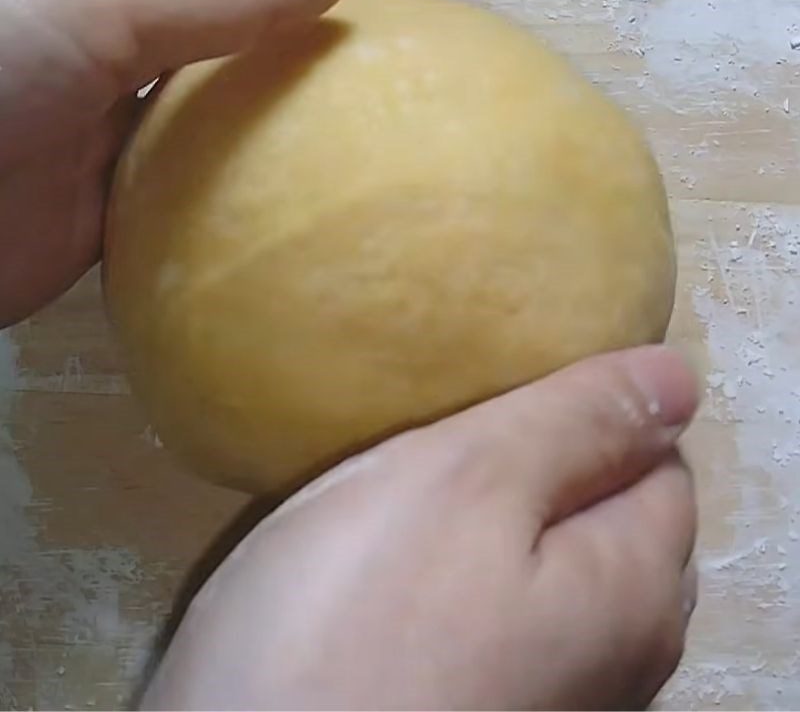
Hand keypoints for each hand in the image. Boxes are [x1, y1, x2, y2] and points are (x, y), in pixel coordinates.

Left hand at [0, 0, 367, 327]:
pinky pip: (178, 228)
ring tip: (362, 181)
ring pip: (207, 160)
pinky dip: (226, 234)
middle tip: (390, 118)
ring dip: (268, 174)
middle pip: (223, 79)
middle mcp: (110, 67)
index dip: (300, 6)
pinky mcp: (97, 232)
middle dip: (294, 95)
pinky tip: (288, 239)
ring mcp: (103, 154)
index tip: (382, 39)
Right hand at [143, 346, 697, 710]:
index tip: (510, 383)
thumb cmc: (359, 613)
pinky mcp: (476, 704)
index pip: (659, 462)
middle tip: (458, 425)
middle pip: (607, 517)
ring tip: (423, 477)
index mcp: (635, 591)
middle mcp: (615, 656)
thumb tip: (676, 377)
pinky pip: (495, 608)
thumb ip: (580, 424)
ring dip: (497, 512)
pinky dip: (464, 566)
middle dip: (548, 459)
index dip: (594, 408)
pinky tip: (401, 557)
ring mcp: (548, 691)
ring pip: (546, 562)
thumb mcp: (469, 481)